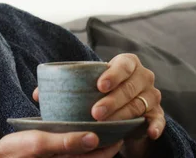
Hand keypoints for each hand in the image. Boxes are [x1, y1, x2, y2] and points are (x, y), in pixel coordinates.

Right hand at [0, 130, 121, 157]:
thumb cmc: (14, 154)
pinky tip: (76, 129)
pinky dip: (79, 141)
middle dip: (105, 138)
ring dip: (92, 139)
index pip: (100, 155)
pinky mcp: (53, 157)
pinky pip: (72, 152)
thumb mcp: (37, 144)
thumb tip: (94, 138)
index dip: (113, 140)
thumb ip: (65, 142)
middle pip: (95, 154)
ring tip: (97, 120)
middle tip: (112, 119)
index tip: (121, 124)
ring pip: (84, 152)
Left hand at [32, 54, 165, 156]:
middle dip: (112, 100)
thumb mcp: (86, 85)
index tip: (98, 86)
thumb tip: (37, 94)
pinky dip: (155, 125)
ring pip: (139, 104)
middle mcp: (143, 77)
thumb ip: (65, 86)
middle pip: (130, 87)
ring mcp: (152, 95)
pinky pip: (159, 119)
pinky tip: (148, 131)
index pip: (123, 64)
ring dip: (122, 114)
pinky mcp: (157, 114)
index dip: (113, 74)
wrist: (123, 107)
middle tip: (94, 112)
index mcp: (127, 63)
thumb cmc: (100, 91)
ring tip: (105, 123)